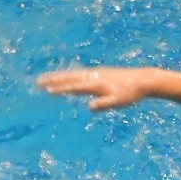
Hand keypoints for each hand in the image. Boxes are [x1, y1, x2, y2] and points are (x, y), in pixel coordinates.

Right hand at [36, 66, 156, 110]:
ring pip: (74, 74)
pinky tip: (67, 76)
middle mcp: (93, 76)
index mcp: (96, 84)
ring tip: (46, 78)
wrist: (143, 80)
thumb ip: (104, 104)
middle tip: (37, 82)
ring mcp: (96, 73)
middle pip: (70, 77)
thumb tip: (90, 107)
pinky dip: (70, 74)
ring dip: (59, 76)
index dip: (60, 89)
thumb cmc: (130, 94)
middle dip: (53, 80)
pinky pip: (80, 73)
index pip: (74, 87)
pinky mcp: (100, 72)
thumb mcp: (118, 102)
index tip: (46, 89)